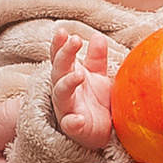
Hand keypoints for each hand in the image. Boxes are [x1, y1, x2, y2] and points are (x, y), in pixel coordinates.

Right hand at [50, 27, 114, 147]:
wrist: (103, 131)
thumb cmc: (96, 101)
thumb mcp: (98, 76)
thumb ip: (97, 59)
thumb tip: (97, 37)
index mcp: (68, 76)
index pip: (60, 57)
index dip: (59, 44)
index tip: (63, 31)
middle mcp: (63, 91)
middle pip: (58, 71)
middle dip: (64, 55)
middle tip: (74, 42)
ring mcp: (67, 110)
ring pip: (61, 95)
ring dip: (66, 83)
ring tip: (78, 76)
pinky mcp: (75, 129)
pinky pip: (71, 125)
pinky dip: (73, 122)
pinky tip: (78, 120)